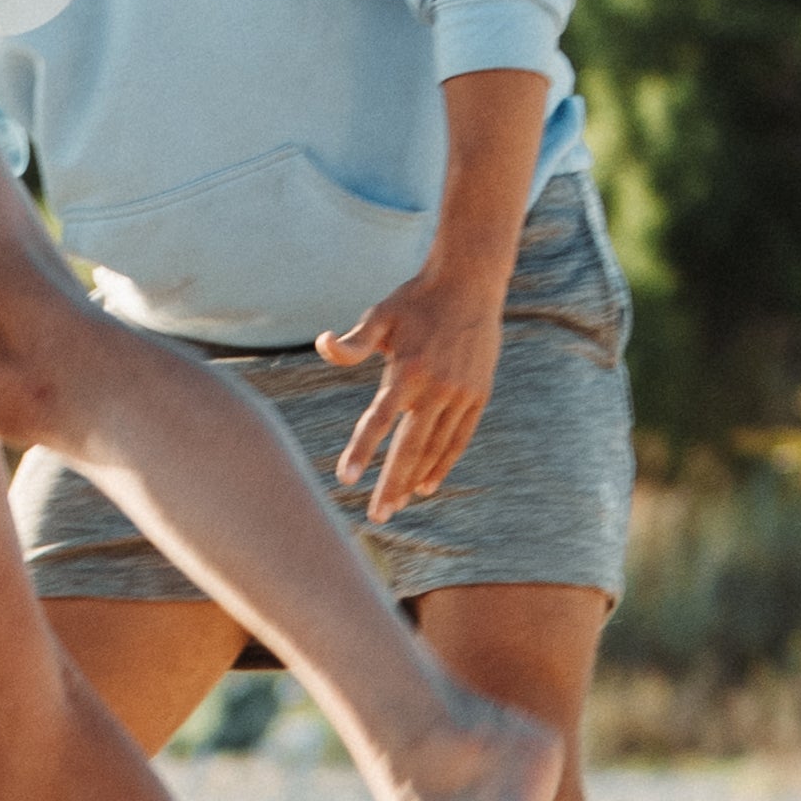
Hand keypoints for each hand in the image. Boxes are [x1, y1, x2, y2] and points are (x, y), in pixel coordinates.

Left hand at [326, 266, 508, 518]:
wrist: (470, 283)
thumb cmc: (415, 300)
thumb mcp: (380, 316)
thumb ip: (353, 341)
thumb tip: (322, 345)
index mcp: (406, 371)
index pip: (379, 421)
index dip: (362, 451)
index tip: (346, 479)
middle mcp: (435, 388)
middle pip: (409, 447)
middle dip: (392, 485)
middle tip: (376, 516)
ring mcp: (460, 394)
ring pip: (436, 448)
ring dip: (416, 479)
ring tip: (398, 505)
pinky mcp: (478, 396)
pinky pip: (459, 438)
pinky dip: (444, 463)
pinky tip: (428, 485)